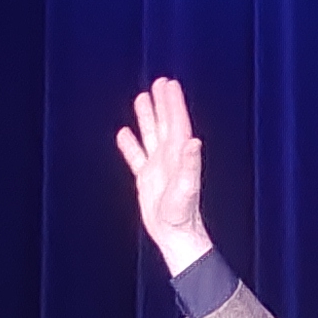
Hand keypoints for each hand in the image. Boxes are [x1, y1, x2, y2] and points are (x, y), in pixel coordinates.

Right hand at [113, 77, 211, 272]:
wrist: (173, 235)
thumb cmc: (182, 214)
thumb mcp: (186, 188)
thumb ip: (190, 164)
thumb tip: (193, 140)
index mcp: (180, 155)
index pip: (177, 123)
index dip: (173, 103)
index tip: (169, 85)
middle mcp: (170, 157)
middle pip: (165, 123)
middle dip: (162, 103)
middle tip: (160, 82)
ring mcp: (158, 167)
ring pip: (151, 135)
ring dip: (147, 117)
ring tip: (142, 98)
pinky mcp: (146, 178)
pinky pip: (136, 156)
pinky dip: (130, 144)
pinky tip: (124, 133)